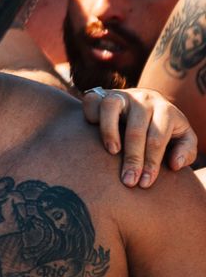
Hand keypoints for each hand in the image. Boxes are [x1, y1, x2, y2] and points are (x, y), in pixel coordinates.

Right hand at [83, 86, 198, 186]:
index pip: (157, 139)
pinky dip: (90, 116)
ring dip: (108, 131)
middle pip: (135, 129)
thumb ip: (186, 152)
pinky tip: (94, 134)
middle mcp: (143, 99)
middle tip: (128, 180)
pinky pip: (91, 101)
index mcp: (166, 110)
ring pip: (110, 107)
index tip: (145, 183)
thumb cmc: (165, 128)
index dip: (152, 162)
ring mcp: (121, 94)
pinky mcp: (102, 93)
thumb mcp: (183, 138)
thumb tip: (174, 164)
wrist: (148, 104)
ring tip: (111, 152)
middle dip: (132, 158)